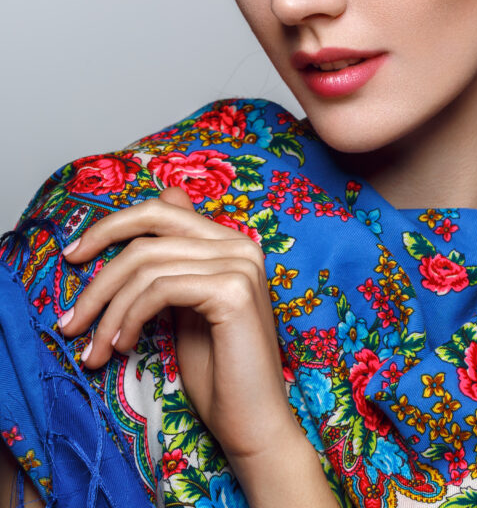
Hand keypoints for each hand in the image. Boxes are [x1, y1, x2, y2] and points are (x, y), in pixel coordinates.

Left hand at [58, 187, 302, 462]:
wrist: (254, 423)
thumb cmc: (218, 372)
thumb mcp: (185, 308)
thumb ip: (171, 265)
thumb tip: (160, 206)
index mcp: (229, 242)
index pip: (162, 209)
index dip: (112, 226)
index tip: (74, 258)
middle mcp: (239, 244)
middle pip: (149, 228)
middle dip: (100, 267)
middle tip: (69, 315)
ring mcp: (239, 264)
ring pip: (147, 264)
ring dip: (108, 310)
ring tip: (95, 350)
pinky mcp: (233, 291)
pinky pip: (161, 289)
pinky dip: (131, 317)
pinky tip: (122, 346)